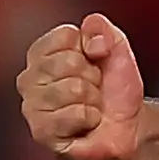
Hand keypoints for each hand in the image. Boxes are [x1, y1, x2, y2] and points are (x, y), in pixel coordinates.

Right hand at [17, 14, 143, 159]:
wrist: (129, 125)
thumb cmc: (115, 88)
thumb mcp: (116, 48)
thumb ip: (100, 28)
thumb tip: (86, 27)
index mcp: (42, 54)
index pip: (65, 35)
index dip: (91, 48)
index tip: (94, 62)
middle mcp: (29, 79)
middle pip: (68, 62)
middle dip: (93, 76)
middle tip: (94, 88)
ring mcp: (32, 107)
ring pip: (72, 89)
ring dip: (92, 99)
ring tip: (90, 106)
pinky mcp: (41, 132)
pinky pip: (75, 114)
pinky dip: (90, 117)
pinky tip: (86, 122)